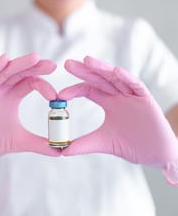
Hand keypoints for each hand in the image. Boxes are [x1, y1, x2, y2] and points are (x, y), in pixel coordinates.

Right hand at [0, 53, 58, 178]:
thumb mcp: (19, 141)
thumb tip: (61, 151)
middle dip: (36, 67)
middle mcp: (1, 89)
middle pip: (21, 72)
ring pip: (5, 71)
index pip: (31, 82)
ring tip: (35, 58)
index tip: (55, 96)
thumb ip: (39, 144)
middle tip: (52, 65)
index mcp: (12, 96)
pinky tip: (5, 60)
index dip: (43, 85)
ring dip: (20, 64)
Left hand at [58, 56, 177, 182]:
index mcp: (109, 102)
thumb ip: (84, 144)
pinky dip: (126, 78)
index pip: (89, 90)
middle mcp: (119, 95)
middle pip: (99, 78)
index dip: (75, 90)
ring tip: (87, 60)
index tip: (60, 95)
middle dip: (84, 70)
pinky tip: (115, 72)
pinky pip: (136, 85)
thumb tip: (61, 150)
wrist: (157, 154)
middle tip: (68, 63)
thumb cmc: (133, 145)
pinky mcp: (146, 98)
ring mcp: (132, 95)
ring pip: (115, 77)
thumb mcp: (104, 142)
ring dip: (102, 68)